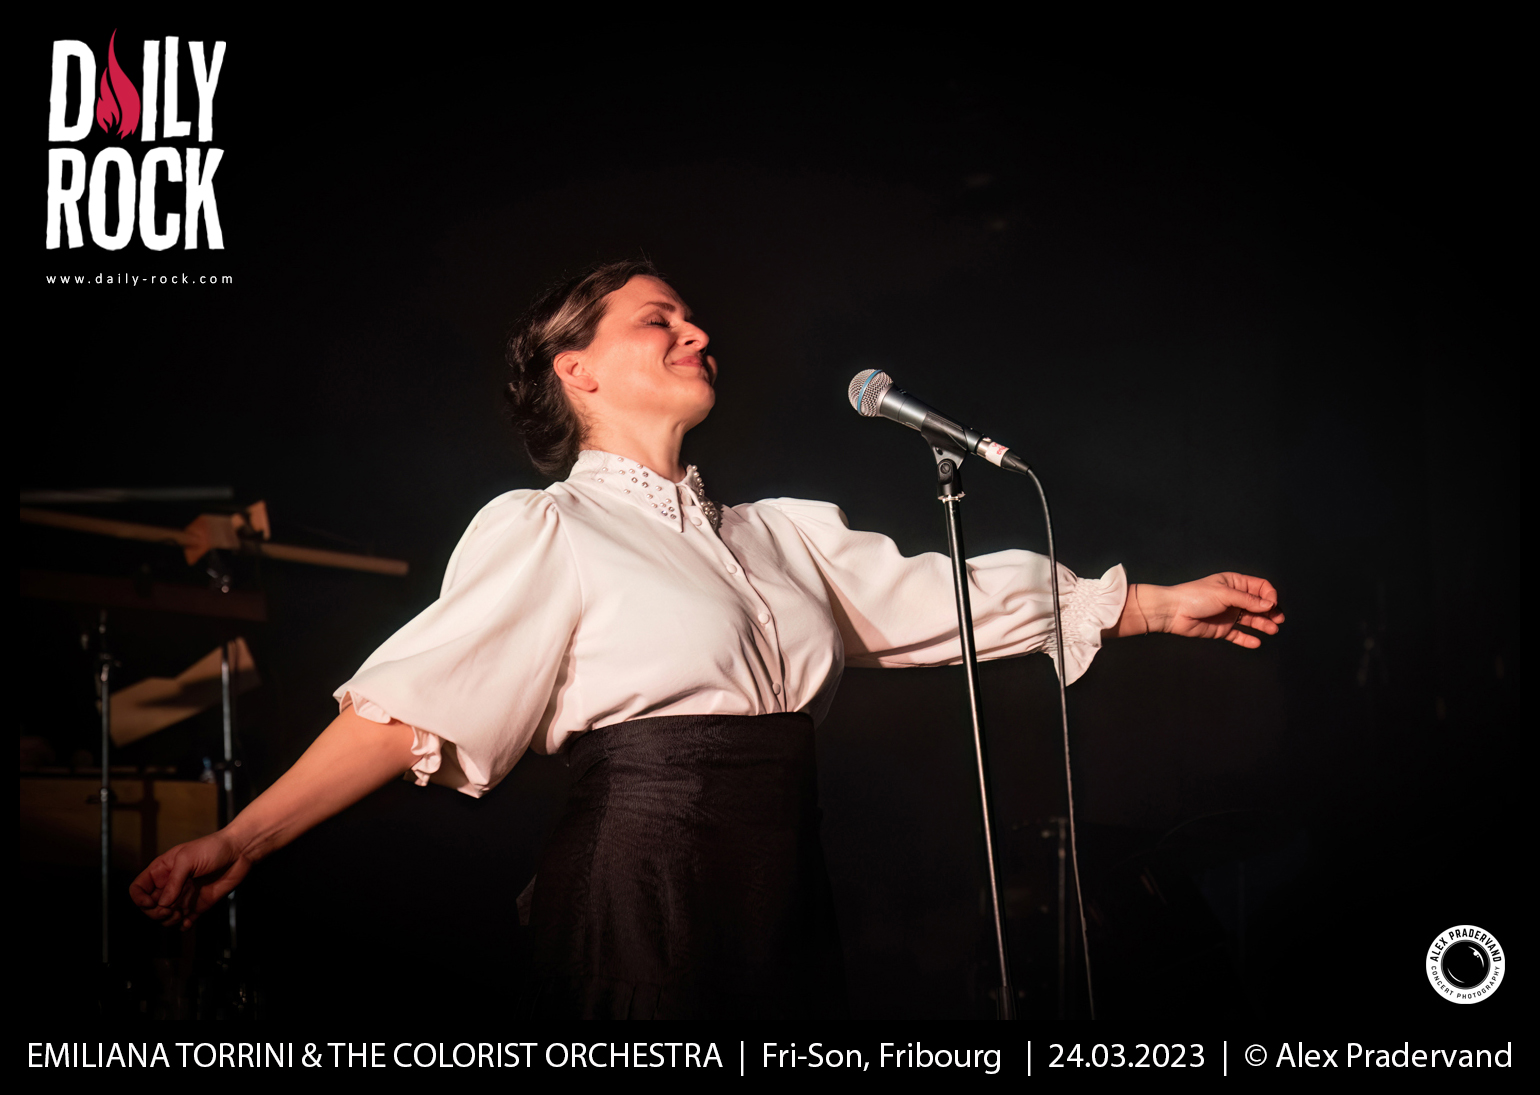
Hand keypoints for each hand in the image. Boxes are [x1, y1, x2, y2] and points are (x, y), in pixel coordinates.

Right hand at [129, 830, 251, 929]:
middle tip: (169, 910)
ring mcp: (183, 896)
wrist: (239, 852)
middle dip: (155, 913)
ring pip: (165, 917)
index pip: (138, 889)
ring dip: (168, 921)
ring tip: (180, 914)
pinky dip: (183, 926)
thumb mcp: (188, 859)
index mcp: (162, 871)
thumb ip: (174, 881)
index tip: (151, 902)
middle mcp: (170, 885)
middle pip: (150, 907)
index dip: (139, 899)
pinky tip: (188, 921)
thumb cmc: (213, 848)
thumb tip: (163, 903)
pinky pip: (184, 922)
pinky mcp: (197, 905)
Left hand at [1133, 573, 1283, 647]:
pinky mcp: (1222, 629)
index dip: (1269, 595)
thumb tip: (1269, 605)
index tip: (1271, 604)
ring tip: (1272, 630)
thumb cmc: (1195, 596)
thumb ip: (1247, 600)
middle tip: (1278, 620)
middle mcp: (1234, 598)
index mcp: (1234, 583)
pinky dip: (1248, 639)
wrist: (1173, 612)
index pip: (1260, 587)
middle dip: (1270, 612)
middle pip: (1259, 605)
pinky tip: (1256, 642)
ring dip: (1263, 625)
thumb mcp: (1224, 594)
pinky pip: (1239, 635)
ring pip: (1251, 620)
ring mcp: (1228, 614)